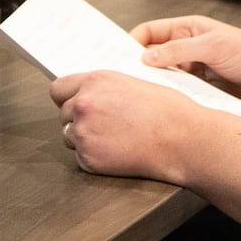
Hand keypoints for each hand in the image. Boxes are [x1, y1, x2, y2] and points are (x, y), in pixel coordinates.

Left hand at [50, 69, 200, 181]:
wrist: (181, 139)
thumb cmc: (168, 111)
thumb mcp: (133, 83)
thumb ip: (105, 88)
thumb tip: (90, 93)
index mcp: (95, 81)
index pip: (59, 89)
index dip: (68, 97)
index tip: (74, 102)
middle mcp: (84, 104)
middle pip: (63, 114)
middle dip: (80, 119)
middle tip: (106, 124)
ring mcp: (84, 133)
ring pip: (70, 136)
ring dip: (85, 138)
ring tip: (114, 137)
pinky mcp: (88, 158)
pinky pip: (80, 157)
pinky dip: (94, 157)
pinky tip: (117, 150)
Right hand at [131, 14, 240, 104]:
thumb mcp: (212, 47)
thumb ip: (178, 50)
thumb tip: (146, 56)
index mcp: (187, 29)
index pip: (149, 32)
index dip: (131, 43)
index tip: (117, 59)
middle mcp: (186, 47)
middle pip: (151, 55)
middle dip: (137, 66)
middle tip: (121, 81)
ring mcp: (192, 69)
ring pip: (162, 76)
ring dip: (152, 84)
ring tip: (138, 95)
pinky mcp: (199, 88)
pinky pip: (175, 91)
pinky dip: (167, 97)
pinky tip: (161, 106)